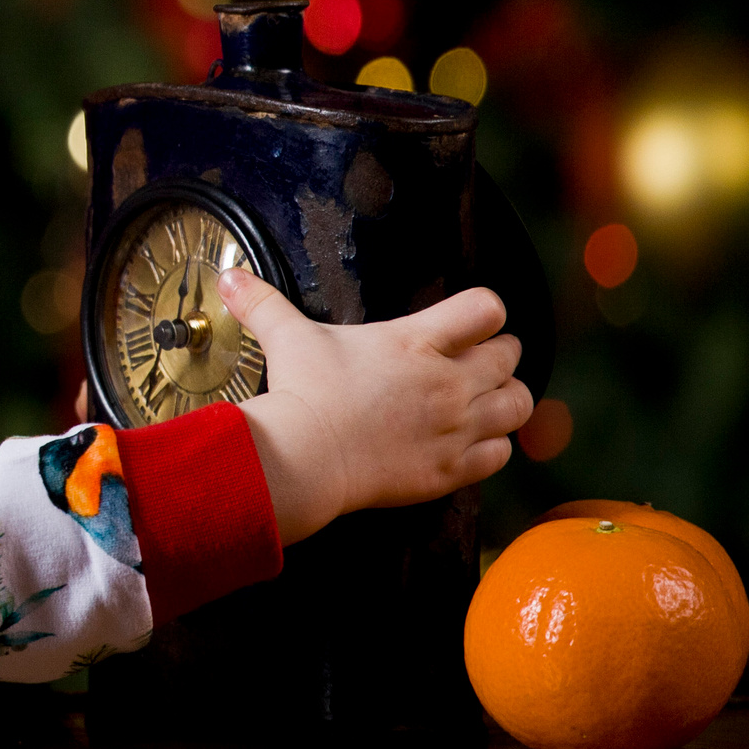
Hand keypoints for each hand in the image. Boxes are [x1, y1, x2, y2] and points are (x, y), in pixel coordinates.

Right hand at [222, 268, 532, 545]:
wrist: (305, 459)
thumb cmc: (302, 394)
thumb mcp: (286, 338)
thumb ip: (263, 303)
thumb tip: (229, 279)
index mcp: (416, 341)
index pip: (488, 309)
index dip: (485, 312)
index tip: (472, 322)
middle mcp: (447, 381)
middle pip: (510, 357)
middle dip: (499, 355)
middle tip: (478, 361)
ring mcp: (454, 428)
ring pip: (518, 405)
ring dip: (506, 400)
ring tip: (487, 400)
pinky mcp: (450, 469)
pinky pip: (500, 455)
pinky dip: (493, 448)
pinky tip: (472, 442)